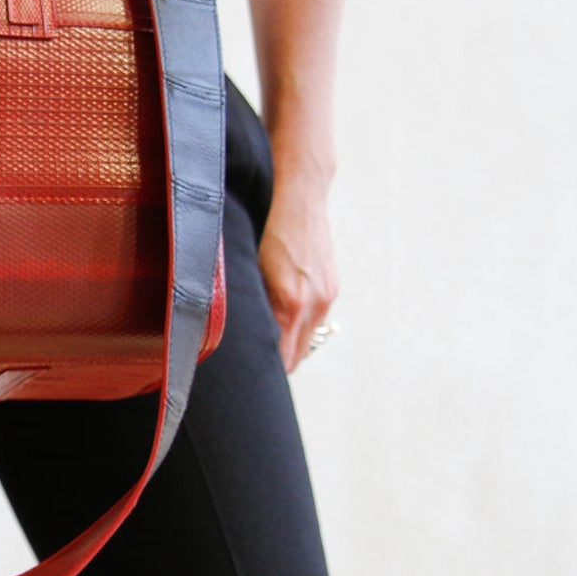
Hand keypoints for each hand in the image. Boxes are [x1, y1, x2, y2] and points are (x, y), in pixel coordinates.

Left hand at [256, 174, 339, 373]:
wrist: (301, 198)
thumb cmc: (267, 229)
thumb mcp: (253, 267)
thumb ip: (253, 301)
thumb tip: (244, 331)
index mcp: (290, 301)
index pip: (282, 356)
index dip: (265, 369)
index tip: (248, 376)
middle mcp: (313, 303)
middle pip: (296, 356)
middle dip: (276, 364)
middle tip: (253, 370)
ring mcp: (326, 296)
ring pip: (307, 340)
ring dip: (289, 347)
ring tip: (266, 348)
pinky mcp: (332, 288)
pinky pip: (315, 321)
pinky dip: (299, 327)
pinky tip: (283, 321)